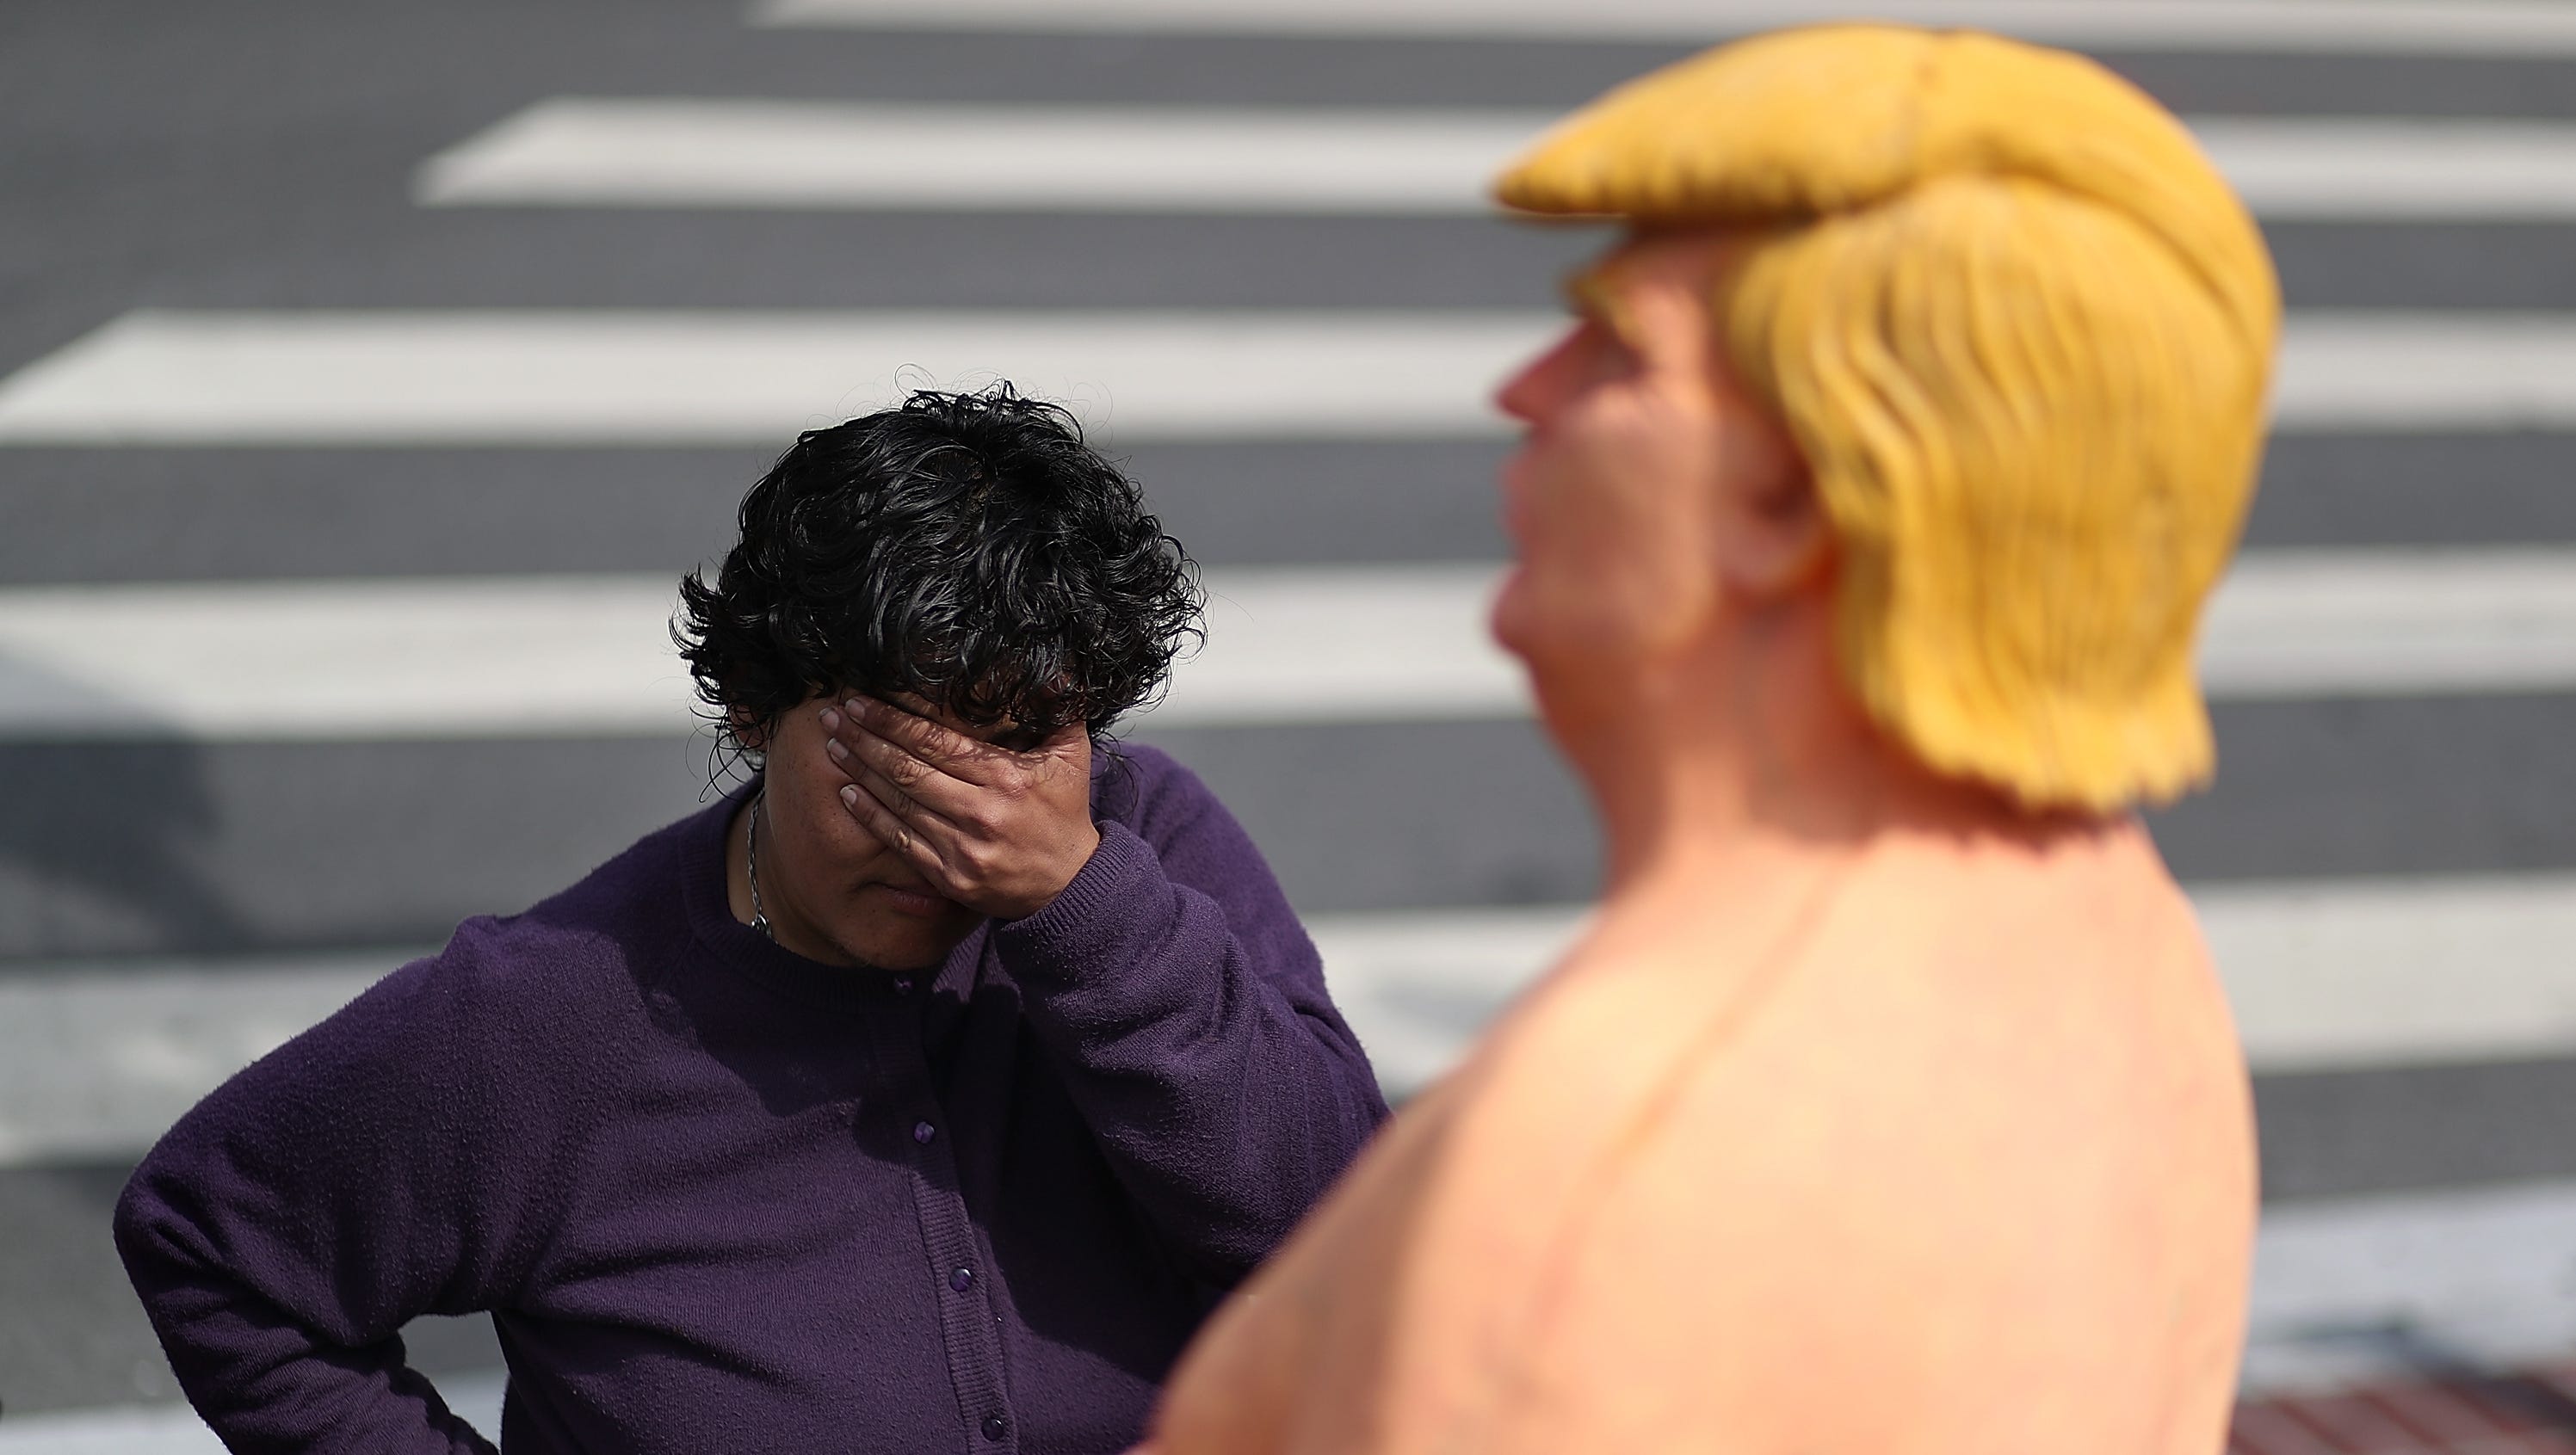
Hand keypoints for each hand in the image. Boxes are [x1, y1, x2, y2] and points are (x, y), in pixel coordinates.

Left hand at [819, 696, 1102, 919]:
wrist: (1070, 884)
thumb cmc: (1065, 813)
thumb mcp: (1072, 755)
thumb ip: (1059, 710)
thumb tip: (1053, 667)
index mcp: (1006, 778)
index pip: (935, 742)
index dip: (891, 720)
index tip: (861, 702)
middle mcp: (981, 812)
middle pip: (907, 769)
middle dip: (864, 739)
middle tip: (834, 717)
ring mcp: (963, 847)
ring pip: (898, 803)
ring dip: (860, 771)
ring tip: (834, 746)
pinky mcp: (950, 875)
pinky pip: (900, 841)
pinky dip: (870, 816)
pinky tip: (847, 794)